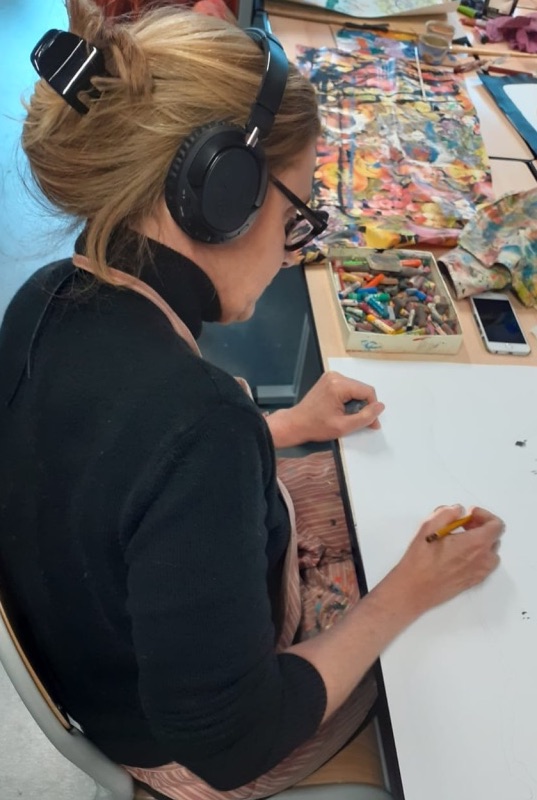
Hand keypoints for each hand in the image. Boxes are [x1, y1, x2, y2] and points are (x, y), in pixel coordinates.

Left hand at [266, 371, 384, 447]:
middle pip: (361, 389)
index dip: (372, 407)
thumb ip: (365, 417)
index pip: (367, 391)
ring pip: (356, 389)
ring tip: (347, 417)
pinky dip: (349, 400)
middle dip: (364, 406)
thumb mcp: (344, 426)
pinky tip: (342, 410)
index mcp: (338, 385)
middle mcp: (335, 376)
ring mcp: (331, 377)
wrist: (295, 424)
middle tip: (359, 422)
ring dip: (356, 403)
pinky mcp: (329, 380)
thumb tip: (380, 407)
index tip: (371, 422)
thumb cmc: (315, 426)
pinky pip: (347, 388)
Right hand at [392, 505, 503, 616]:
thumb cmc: (421, 560)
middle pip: (494, 537)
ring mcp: (479, 572)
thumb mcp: (429, 526)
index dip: (484, 515)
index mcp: (475, 544)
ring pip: (490, 552)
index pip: (496, 525)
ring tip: (459, 539)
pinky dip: (476, 554)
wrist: (414, 589)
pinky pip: (483, 564)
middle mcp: (482, 559)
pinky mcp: (473, 581)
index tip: (470, 514)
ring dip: (480, 541)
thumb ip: (447, 513)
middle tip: (462, 523)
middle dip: (480, 526)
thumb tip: (458, 510)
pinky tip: (457, 553)